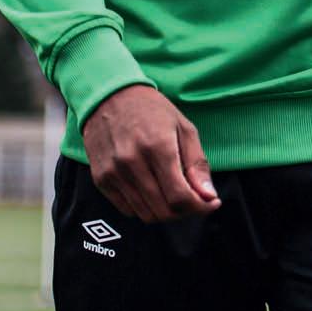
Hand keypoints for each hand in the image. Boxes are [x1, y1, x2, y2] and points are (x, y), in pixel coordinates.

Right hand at [80, 83, 222, 223]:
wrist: (109, 95)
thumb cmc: (151, 110)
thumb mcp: (182, 127)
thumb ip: (197, 164)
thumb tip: (209, 197)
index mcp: (158, 145)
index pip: (179, 196)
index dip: (200, 207)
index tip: (210, 203)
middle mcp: (133, 161)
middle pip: (163, 211)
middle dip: (185, 211)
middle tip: (193, 199)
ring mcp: (114, 172)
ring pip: (146, 215)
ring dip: (165, 212)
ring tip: (172, 194)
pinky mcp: (101, 179)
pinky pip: (127, 210)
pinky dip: (144, 208)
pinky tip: (151, 190)